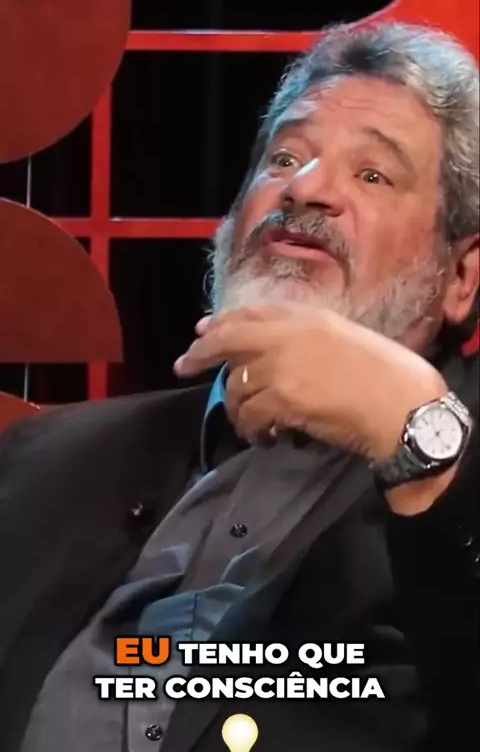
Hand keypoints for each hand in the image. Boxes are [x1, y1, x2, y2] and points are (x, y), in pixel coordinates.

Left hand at [174, 305, 447, 463]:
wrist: (402, 405)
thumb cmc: (384, 375)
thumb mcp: (343, 339)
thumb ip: (305, 339)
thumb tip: (272, 354)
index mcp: (306, 318)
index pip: (251, 313)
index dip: (221, 322)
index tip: (201, 331)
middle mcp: (288, 336)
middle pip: (227, 339)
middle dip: (200, 353)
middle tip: (184, 367)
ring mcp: (282, 366)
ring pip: (236, 387)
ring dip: (238, 410)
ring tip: (251, 426)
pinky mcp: (282, 398)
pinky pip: (249, 415)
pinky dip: (251, 430)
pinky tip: (265, 438)